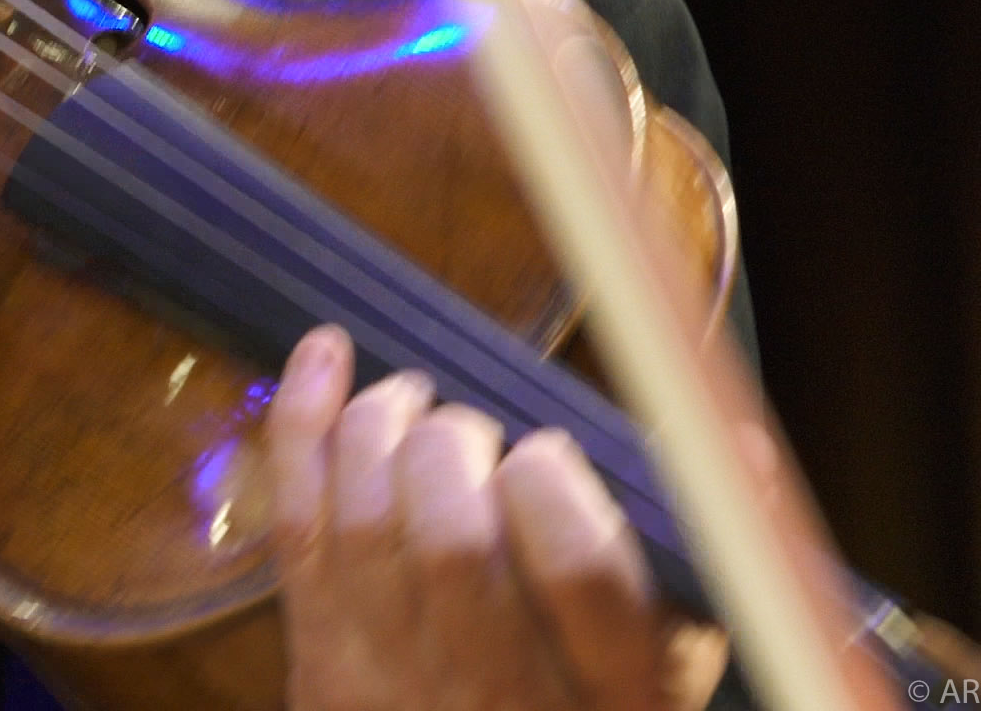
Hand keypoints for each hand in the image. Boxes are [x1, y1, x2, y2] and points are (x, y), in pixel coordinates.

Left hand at [260, 325, 727, 710]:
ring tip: (410, 403)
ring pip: (368, 523)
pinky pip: (298, 526)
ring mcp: (399, 678)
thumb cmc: (584, 704)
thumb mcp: (678, 657)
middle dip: (453, 446)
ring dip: (378, 426)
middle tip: (468, 427)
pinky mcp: (321, 659)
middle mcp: (498, 690)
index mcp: (612, 690)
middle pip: (455, 542)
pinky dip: (304, 426)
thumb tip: (734, 443)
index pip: (580, 571)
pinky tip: (326, 356)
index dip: (551, 485)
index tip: (545, 451)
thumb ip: (708, 553)